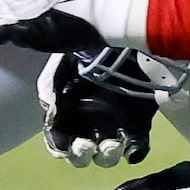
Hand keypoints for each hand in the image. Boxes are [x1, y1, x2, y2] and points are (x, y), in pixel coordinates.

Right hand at [38, 53, 157, 166]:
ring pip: (108, 155)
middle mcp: (89, 121)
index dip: (60, 148)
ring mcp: (115, 123)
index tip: (64, 146)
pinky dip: (134, 152)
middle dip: (81, 155)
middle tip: (86, 146)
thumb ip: (49, 93)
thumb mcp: (59, 66)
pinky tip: (132, 149)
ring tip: (111, 145)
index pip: (58, 141)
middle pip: (82, 154)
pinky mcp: (140, 122)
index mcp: (67, 112)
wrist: (121, 33)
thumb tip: (52, 121)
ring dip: (107, 156)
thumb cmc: (85, 48)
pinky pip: (137, 146)